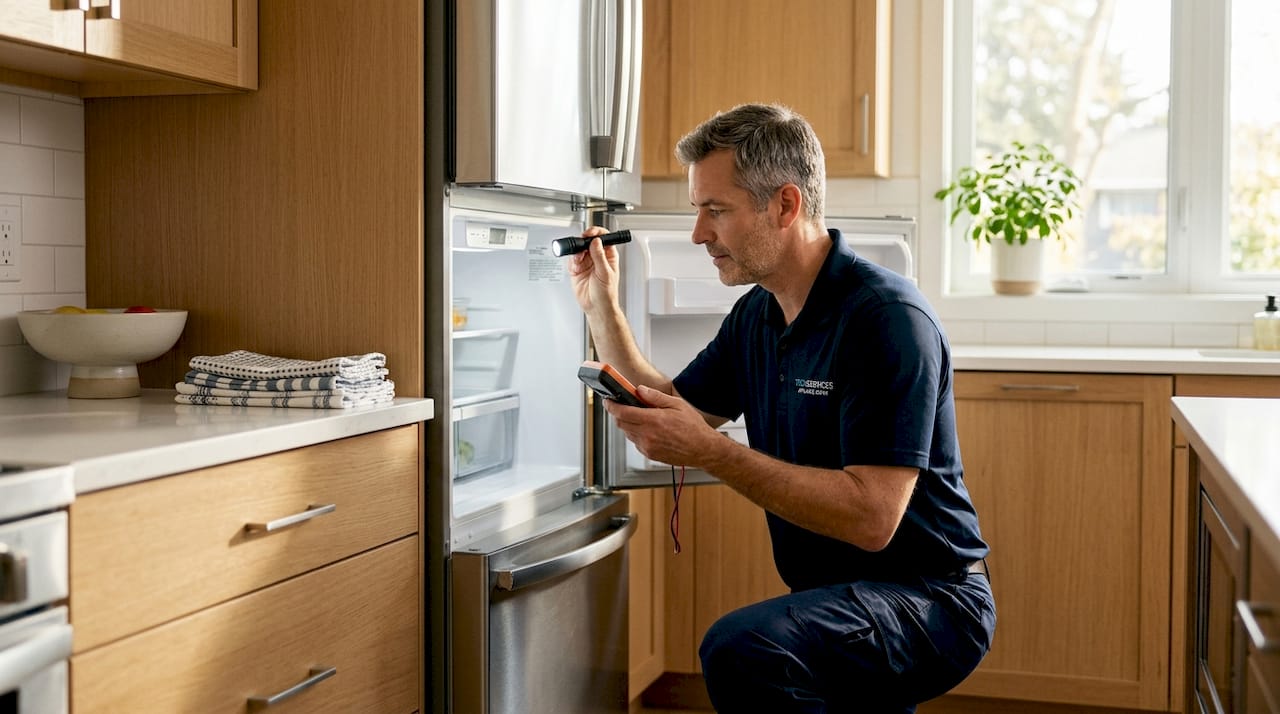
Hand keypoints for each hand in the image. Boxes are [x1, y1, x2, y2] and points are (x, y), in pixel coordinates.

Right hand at [567, 227, 620, 314]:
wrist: (596, 307)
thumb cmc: (607, 294)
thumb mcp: (605, 273)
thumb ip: (600, 256)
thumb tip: (596, 242)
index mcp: (608, 256)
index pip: (603, 237)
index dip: (597, 232)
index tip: (590, 234)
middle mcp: (597, 257)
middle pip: (588, 241)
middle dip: (583, 242)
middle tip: (580, 245)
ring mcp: (586, 263)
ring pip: (579, 249)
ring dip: (577, 253)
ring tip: (578, 260)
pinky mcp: (577, 269)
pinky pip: (572, 260)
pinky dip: (572, 262)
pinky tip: (576, 267)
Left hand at [604, 386, 723, 468]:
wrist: (703, 449)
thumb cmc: (693, 427)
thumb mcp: (677, 404)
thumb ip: (655, 397)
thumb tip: (640, 390)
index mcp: (653, 420)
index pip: (622, 413)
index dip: (611, 406)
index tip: (608, 401)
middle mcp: (648, 435)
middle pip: (621, 423)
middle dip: (618, 414)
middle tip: (623, 405)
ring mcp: (647, 447)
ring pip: (627, 433)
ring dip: (628, 424)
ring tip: (640, 416)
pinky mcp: (650, 454)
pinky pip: (636, 442)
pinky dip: (636, 434)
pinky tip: (648, 429)